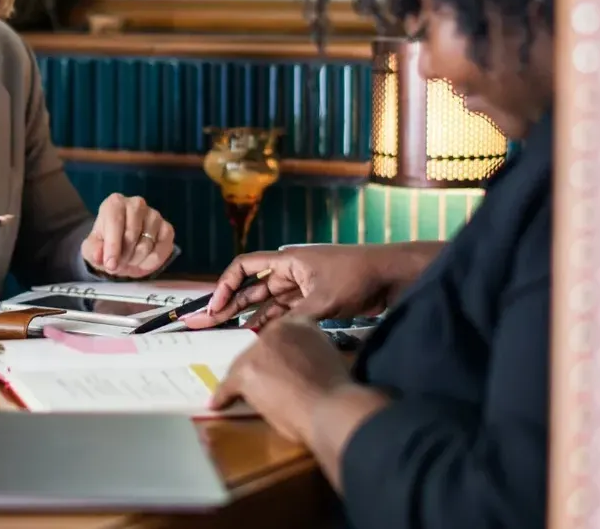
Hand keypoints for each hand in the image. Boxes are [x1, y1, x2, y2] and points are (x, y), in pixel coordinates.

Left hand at [80, 193, 174, 277]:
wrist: (122, 248)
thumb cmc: (105, 244)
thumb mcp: (93, 248)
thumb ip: (94, 251)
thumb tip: (99, 256)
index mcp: (115, 203)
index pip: (115, 222)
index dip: (112, 246)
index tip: (110, 264)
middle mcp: (136, 204)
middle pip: (132, 234)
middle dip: (123, 256)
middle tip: (117, 266)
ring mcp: (154, 215)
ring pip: (147, 244)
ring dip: (136, 260)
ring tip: (128, 262)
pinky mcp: (167, 228)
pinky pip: (162, 250)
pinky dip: (151, 262)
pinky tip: (142, 262)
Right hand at [183, 244, 399, 329]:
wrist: (392, 276)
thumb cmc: (358, 276)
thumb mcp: (324, 299)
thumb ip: (295, 318)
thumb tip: (271, 338)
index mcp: (287, 261)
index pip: (244, 267)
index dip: (225, 285)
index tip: (216, 307)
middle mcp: (290, 272)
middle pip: (251, 287)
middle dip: (229, 304)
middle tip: (208, 322)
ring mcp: (302, 287)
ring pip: (267, 302)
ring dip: (249, 316)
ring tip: (228, 333)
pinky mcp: (314, 300)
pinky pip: (284, 312)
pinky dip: (271, 322)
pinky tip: (258, 335)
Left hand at [209, 315, 353, 442]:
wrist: (331, 408)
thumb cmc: (336, 392)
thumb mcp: (328, 358)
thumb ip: (310, 353)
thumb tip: (300, 366)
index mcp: (299, 323)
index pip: (278, 337)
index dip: (276, 356)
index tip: (276, 368)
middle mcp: (276, 330)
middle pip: (258, 350)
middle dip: (259, 367)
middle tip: (264, 385)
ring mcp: (258, 350)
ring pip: (243, 366)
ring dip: (244, 382)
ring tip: (243, 395)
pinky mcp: (246, 371)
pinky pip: (229, 386)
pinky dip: (224, 396)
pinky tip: (217, 404)